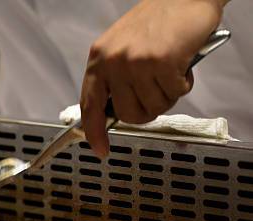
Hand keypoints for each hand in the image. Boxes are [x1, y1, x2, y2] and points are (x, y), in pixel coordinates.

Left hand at [80, 0, 226, 156]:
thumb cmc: (156, 21)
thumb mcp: (121, 48)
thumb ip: (114, 79)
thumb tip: (112, 112)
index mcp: (98, 58)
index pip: (89, 104)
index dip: (94, 131)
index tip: (100, 148)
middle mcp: (112, 61)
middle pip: (127, 114)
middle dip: (146, 110)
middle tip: (156, 91)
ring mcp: (134, 62)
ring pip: (153, 107)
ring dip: (168, 94)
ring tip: (168, 70)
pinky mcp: (159, 62)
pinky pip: (174, 93)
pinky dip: (183, 83)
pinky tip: (180, 62)